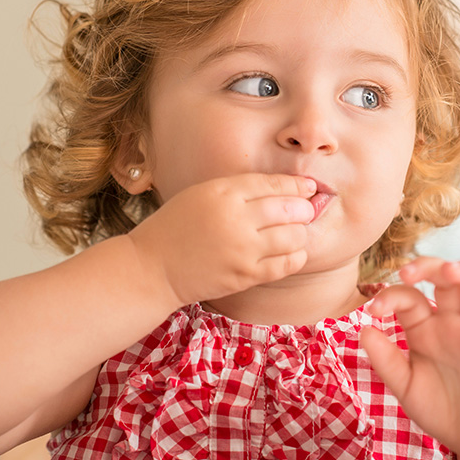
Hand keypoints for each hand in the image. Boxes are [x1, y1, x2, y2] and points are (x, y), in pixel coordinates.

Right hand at [127, 173, 315, 306]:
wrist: (151, 268)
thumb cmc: (176, 226)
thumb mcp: (202, 193)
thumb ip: (239, 189)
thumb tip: (283, 188)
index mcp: (223, 192)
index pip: (274, 183)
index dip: (297, 185)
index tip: (308, 186)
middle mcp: (236, 218)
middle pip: (290, 208)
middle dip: (304, 208)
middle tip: (305, 210)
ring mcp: (242, 249)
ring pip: (294, 236)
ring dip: (301, 232)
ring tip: (296, 231)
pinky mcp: (245, 276)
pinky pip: (286, 264)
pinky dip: (296, 256)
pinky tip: (293, 252)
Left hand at [360, 257, 459, 459]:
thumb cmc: (439, 408)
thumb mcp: (405, 385)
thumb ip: (386, 360)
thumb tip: (363, 330)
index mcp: (425, 326)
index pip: (409, 296)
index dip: (390, 296)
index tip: (373, 309)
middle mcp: (452, 321)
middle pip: (445, 277)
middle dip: (428, 266)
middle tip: (406, 271)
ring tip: (449, 270)